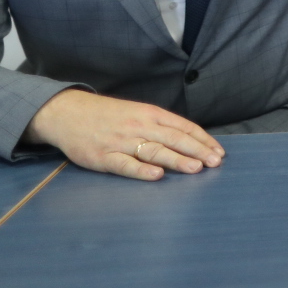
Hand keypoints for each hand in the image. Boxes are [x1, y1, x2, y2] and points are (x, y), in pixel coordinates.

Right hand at [24, 88, 223, 180]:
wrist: (68, 113)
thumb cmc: (109, 115)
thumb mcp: (138, 112)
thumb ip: (161, 125)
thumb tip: (190, 140)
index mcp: (150, 113)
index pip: (183, 126)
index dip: (202, 140)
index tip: (219, 152)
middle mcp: (139, 126)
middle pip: (173, 139)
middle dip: (197, 151)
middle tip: (215, 162)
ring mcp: (121, 142)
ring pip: (154, 151)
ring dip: (176, 160)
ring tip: (196, 168)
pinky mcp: (103, 157)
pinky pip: (125, 165)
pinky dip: (141, 170)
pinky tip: (157, 176)